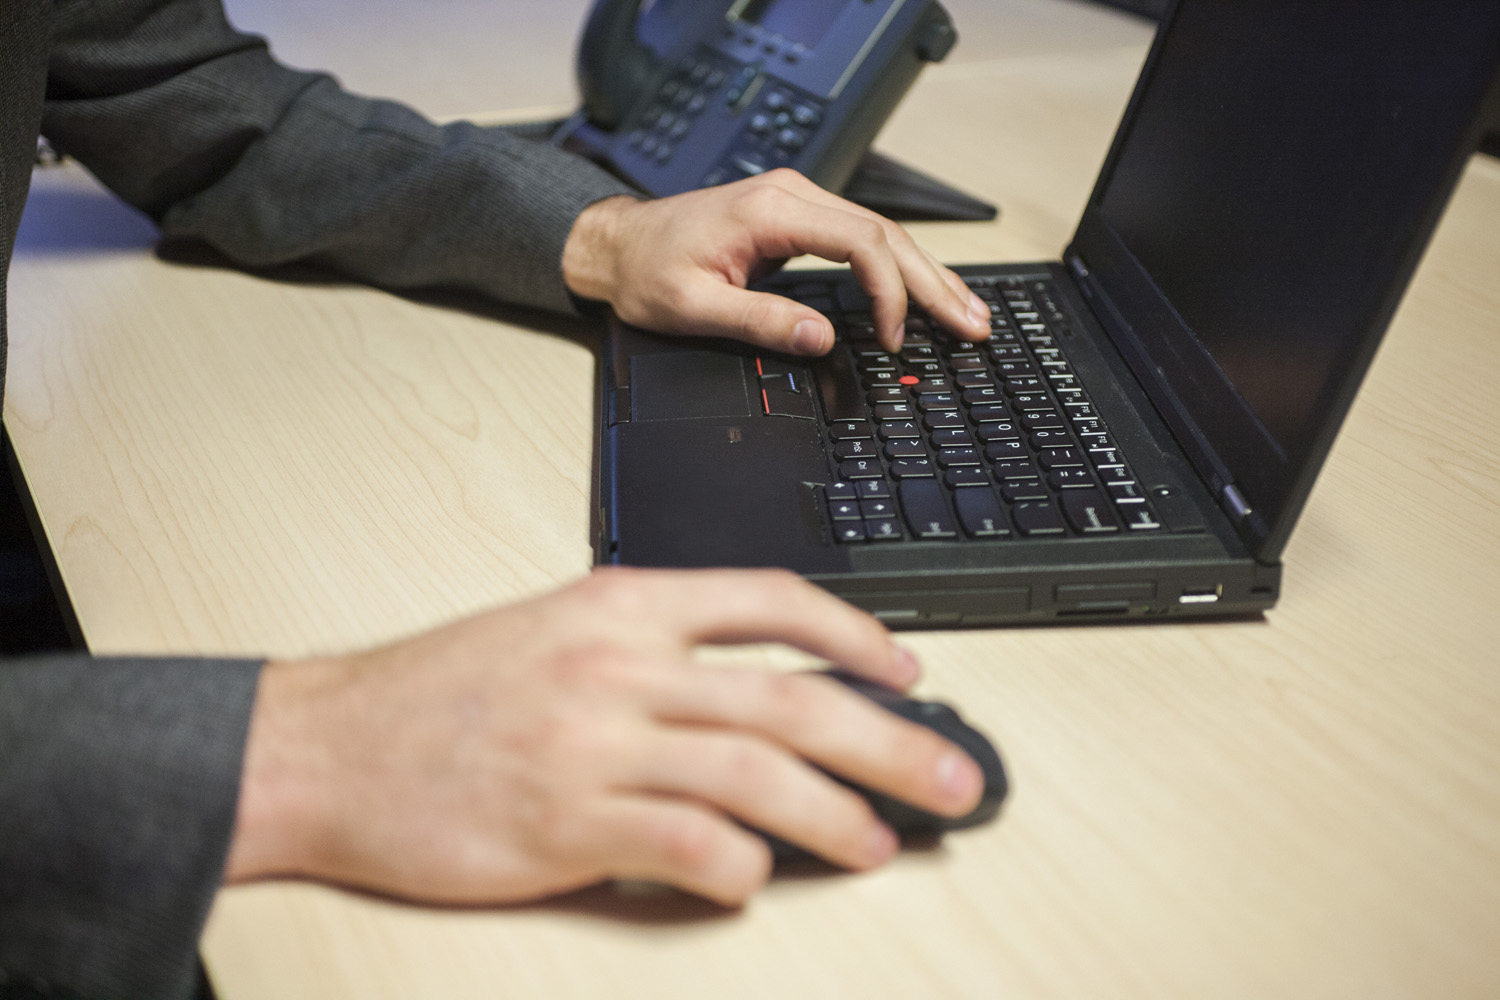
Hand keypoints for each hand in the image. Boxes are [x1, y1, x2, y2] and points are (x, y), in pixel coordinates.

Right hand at [225, 568, 983, 906]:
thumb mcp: (552, 630)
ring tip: (880, 845)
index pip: (770, 602)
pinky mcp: (563, 825)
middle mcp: (618, 664)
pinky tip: (755, 878)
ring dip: (836, 815)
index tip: (908, 670)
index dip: (856, 636)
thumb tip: (755, 693)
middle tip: (953, 779)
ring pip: (756, 773)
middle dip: (890, 740)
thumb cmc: (439, 691)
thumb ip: (652, 649)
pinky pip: (684, 845)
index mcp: (621, 604)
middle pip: (791, 697)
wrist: (325, 745)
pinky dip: (736, 865)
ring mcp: (592, 743)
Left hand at [561, 169, 992, 355]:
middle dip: (934, 284)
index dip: (889, 292)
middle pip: (887, 235)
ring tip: (968, 313)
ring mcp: (799, 203)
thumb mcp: (696, 307)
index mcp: (772, 211)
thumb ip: (760, 321)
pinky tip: (925, 292)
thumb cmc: (649, 271)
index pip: (861, 242)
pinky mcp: (799, 218)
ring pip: (883, 235)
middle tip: (974, 325)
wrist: (620, 246)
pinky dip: (899, 268)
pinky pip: (864, 239)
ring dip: (927, 276)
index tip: (894, 336)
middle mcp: (793, 196)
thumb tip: (819, 339)